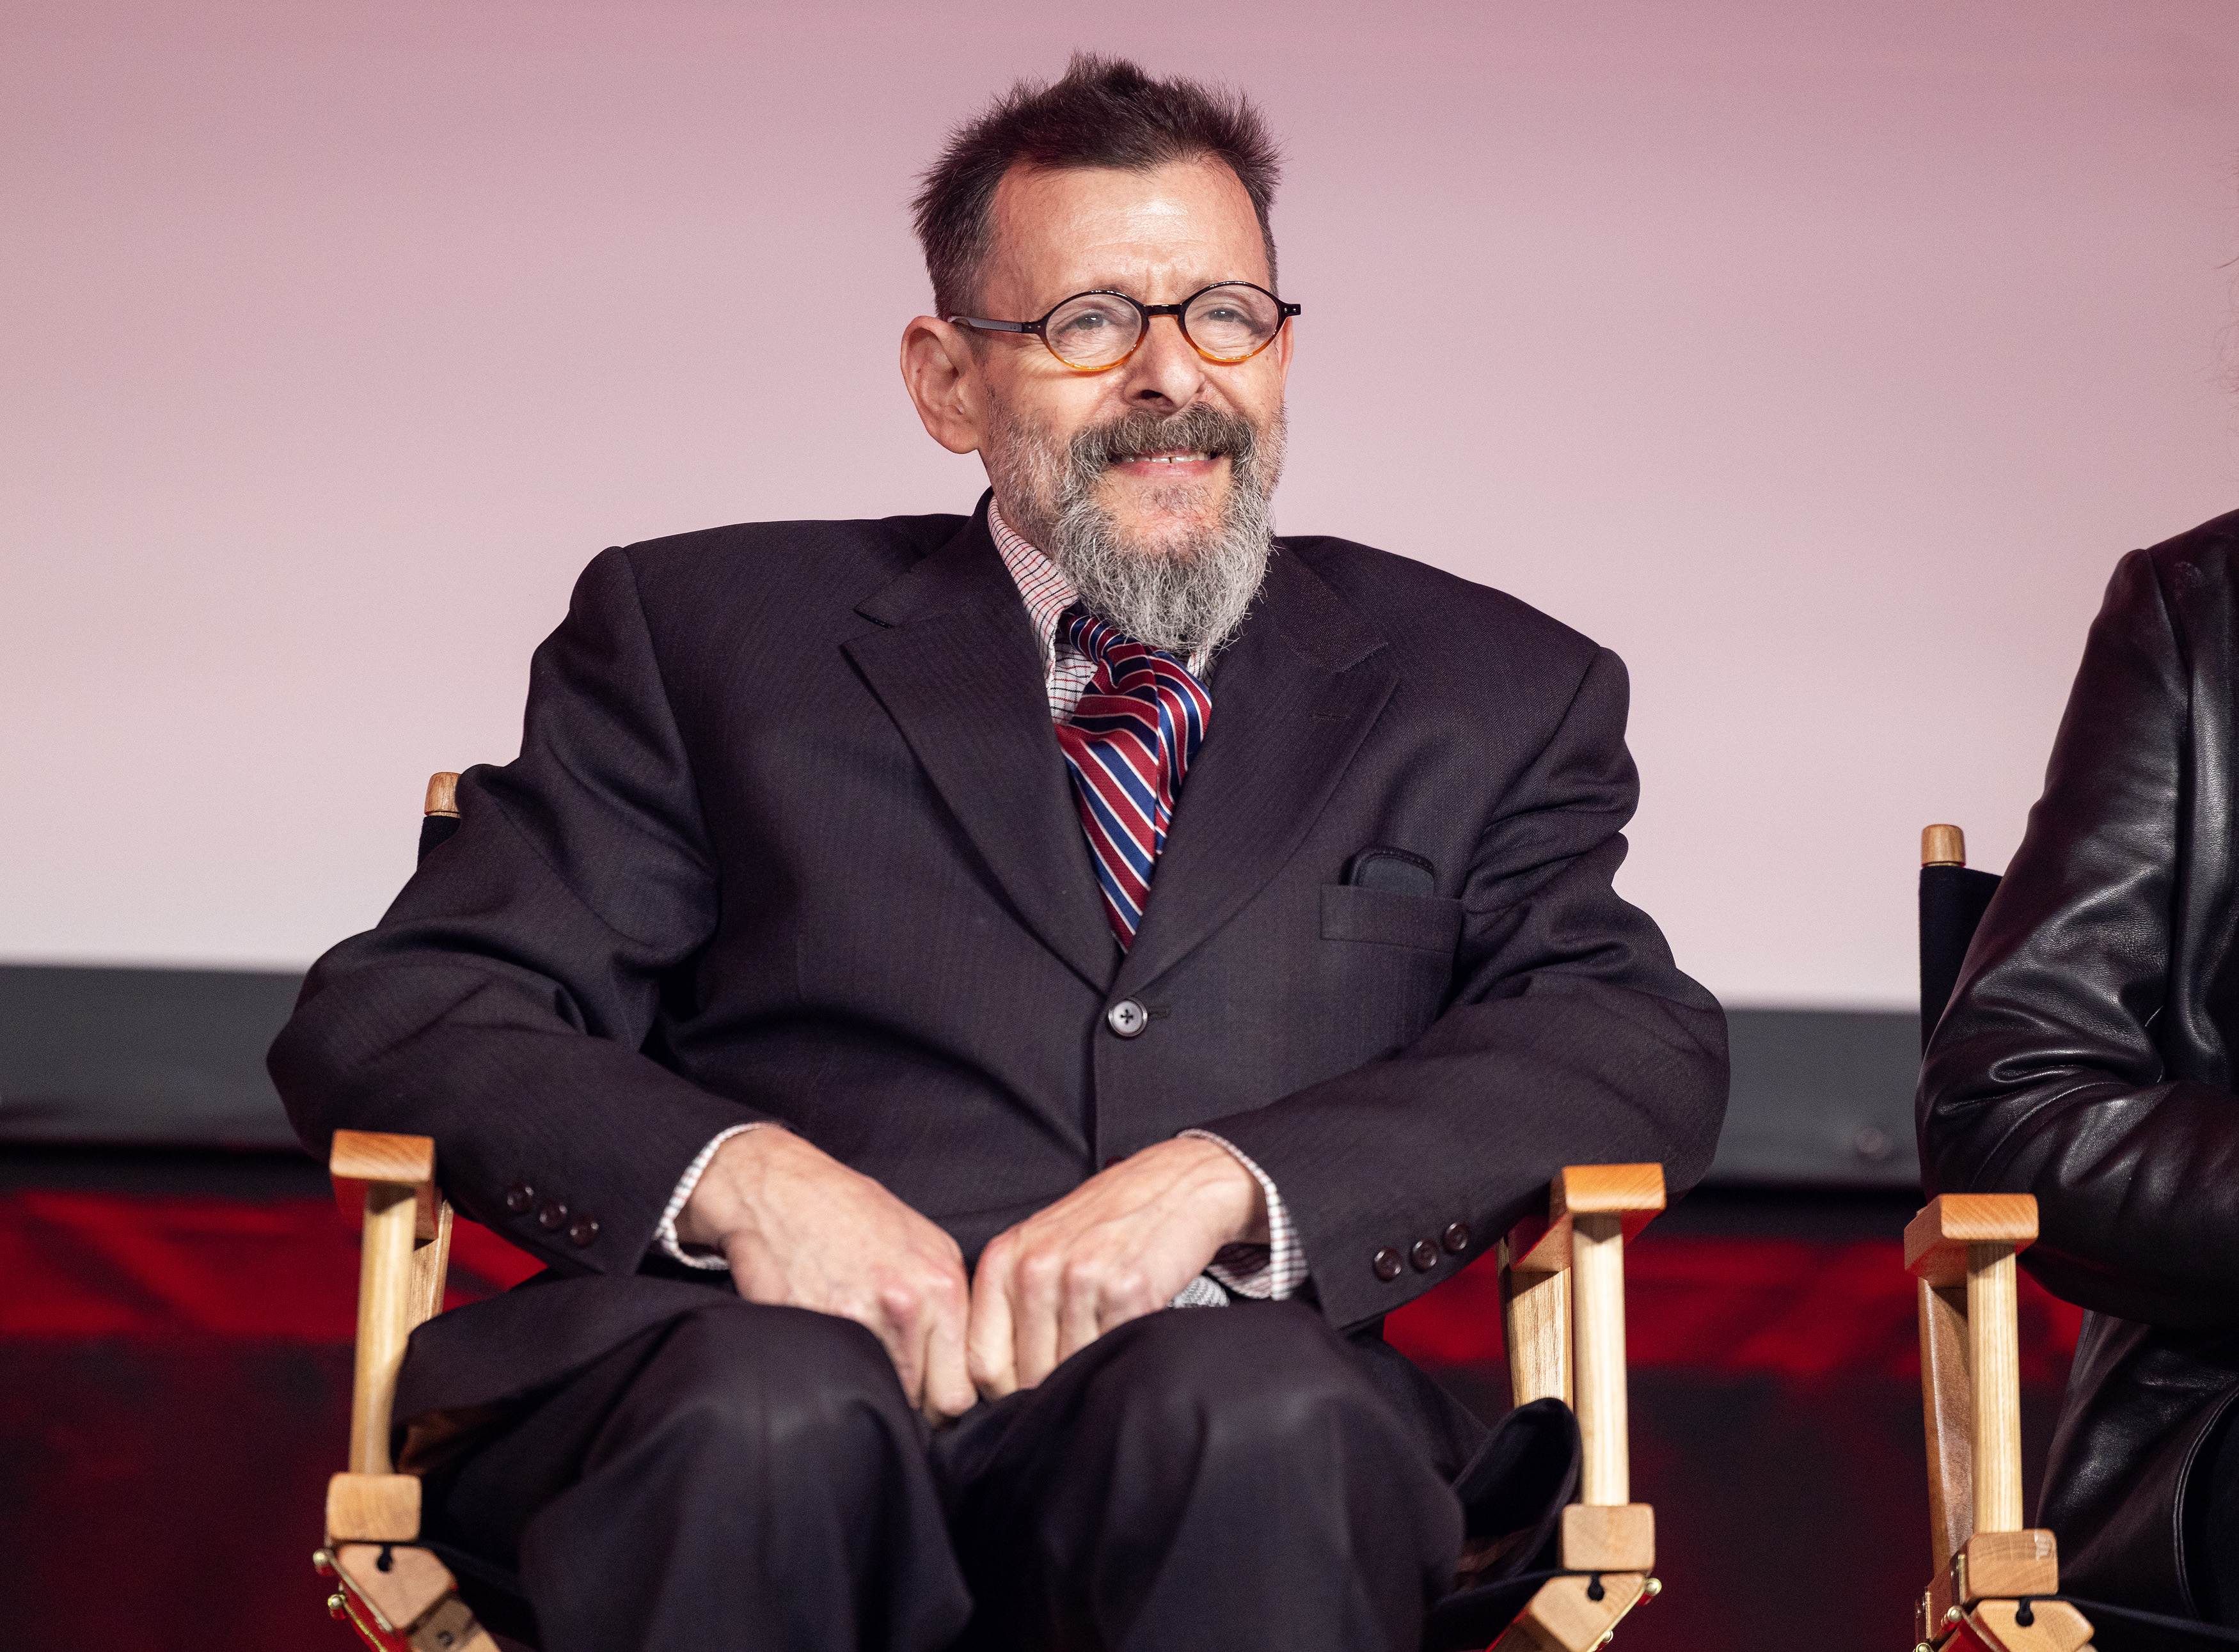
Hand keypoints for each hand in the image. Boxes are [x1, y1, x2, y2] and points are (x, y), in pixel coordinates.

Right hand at [677, 1128, 976, 1423]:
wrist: (776, 1186)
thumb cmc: (847, 1212)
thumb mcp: (921, 1243)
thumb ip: (946, 1303)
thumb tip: (960, 1365)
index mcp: (943, 1281)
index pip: (964, 1385)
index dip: (946, 1398)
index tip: (929, 1395)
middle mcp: (910, 1301)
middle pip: (935, 1402)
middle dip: (918, 1405)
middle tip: (895, 1386)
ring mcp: (861, 1316)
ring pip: (887, 1396)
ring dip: (874, 1389)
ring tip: (857, 1355)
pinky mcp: (814, 1325)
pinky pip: (838, 1379)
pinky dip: (832, 1374)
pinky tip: (826, 1344)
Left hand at [967, 1136, 1265, 1399]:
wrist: (1176, 1183)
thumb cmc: (1106, 1221)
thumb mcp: (1040, 1247)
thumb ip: (1011, 1304)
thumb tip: (995, 1384)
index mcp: (1004, 1258)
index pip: (982, 1362)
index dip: (1001, 1394)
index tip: (1021, 1397)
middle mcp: (1036, 1267)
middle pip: (1026, 1376)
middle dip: (1048, 1388)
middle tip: (1073, 1373)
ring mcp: (1082, 1278)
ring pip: (1070, 1371)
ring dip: (1089, 1371)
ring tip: (1103, 1343)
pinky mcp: (1129, 1290)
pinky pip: (1113, 1353)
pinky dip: (1122, 1353)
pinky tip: (1128, 1328)